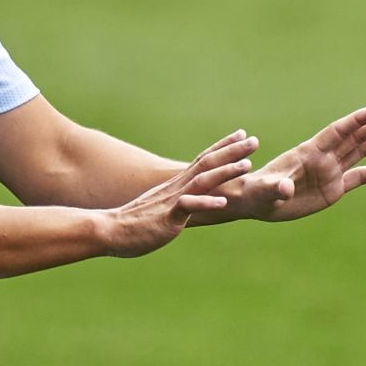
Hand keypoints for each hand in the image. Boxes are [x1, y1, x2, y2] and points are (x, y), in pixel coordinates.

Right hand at [106, 130, 258, 256]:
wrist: (110, 230)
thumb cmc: (134, 223)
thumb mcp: (160, 208)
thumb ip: (174, 201)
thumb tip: (184, 201)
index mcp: (177, 185)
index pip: (203, 159)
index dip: (223, 147)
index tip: (242, 135)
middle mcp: (177, 187)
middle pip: (207, 163)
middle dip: (232, 151)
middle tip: (255, 140)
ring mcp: (172, 200)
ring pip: (201, 181)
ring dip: (225, 172)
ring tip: (246, 166)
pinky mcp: (167, 217)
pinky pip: (187, 207)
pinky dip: (205, 203)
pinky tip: (222, 203)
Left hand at [236, 104, 365, 221]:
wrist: (256, 201)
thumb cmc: (257, 192)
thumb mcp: (266, 190)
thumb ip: (277, 187)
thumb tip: (285, 188)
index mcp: (308, 153)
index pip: (337, 132)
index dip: (356, 120)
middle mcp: (323, 158)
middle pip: (355, 137)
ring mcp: (330, 172)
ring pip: (360, 151)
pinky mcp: (334, 189)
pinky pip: (360, 176)